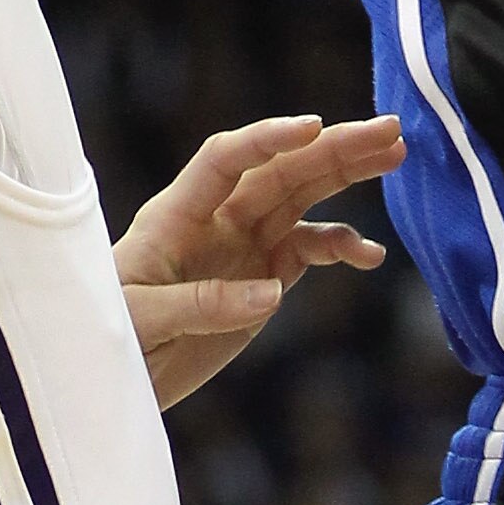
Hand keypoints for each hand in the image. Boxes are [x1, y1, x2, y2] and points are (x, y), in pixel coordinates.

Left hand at [114, 112, 404, 409]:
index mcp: (176, 214)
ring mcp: (244, 245)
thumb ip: (201, 304)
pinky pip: (310, 250)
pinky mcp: (264, 278)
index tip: (313, 127)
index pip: (224, 159)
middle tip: (390, 129)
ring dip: (347, 175)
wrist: (112, 377)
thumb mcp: (141, 320)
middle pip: (280, 169)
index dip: (266, 140)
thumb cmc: (108, 335)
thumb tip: (274, 291)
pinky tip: (370, 255)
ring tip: (395, 154)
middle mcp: (216, 219)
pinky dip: (341, 247)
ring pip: (302, 197)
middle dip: (333, 147)